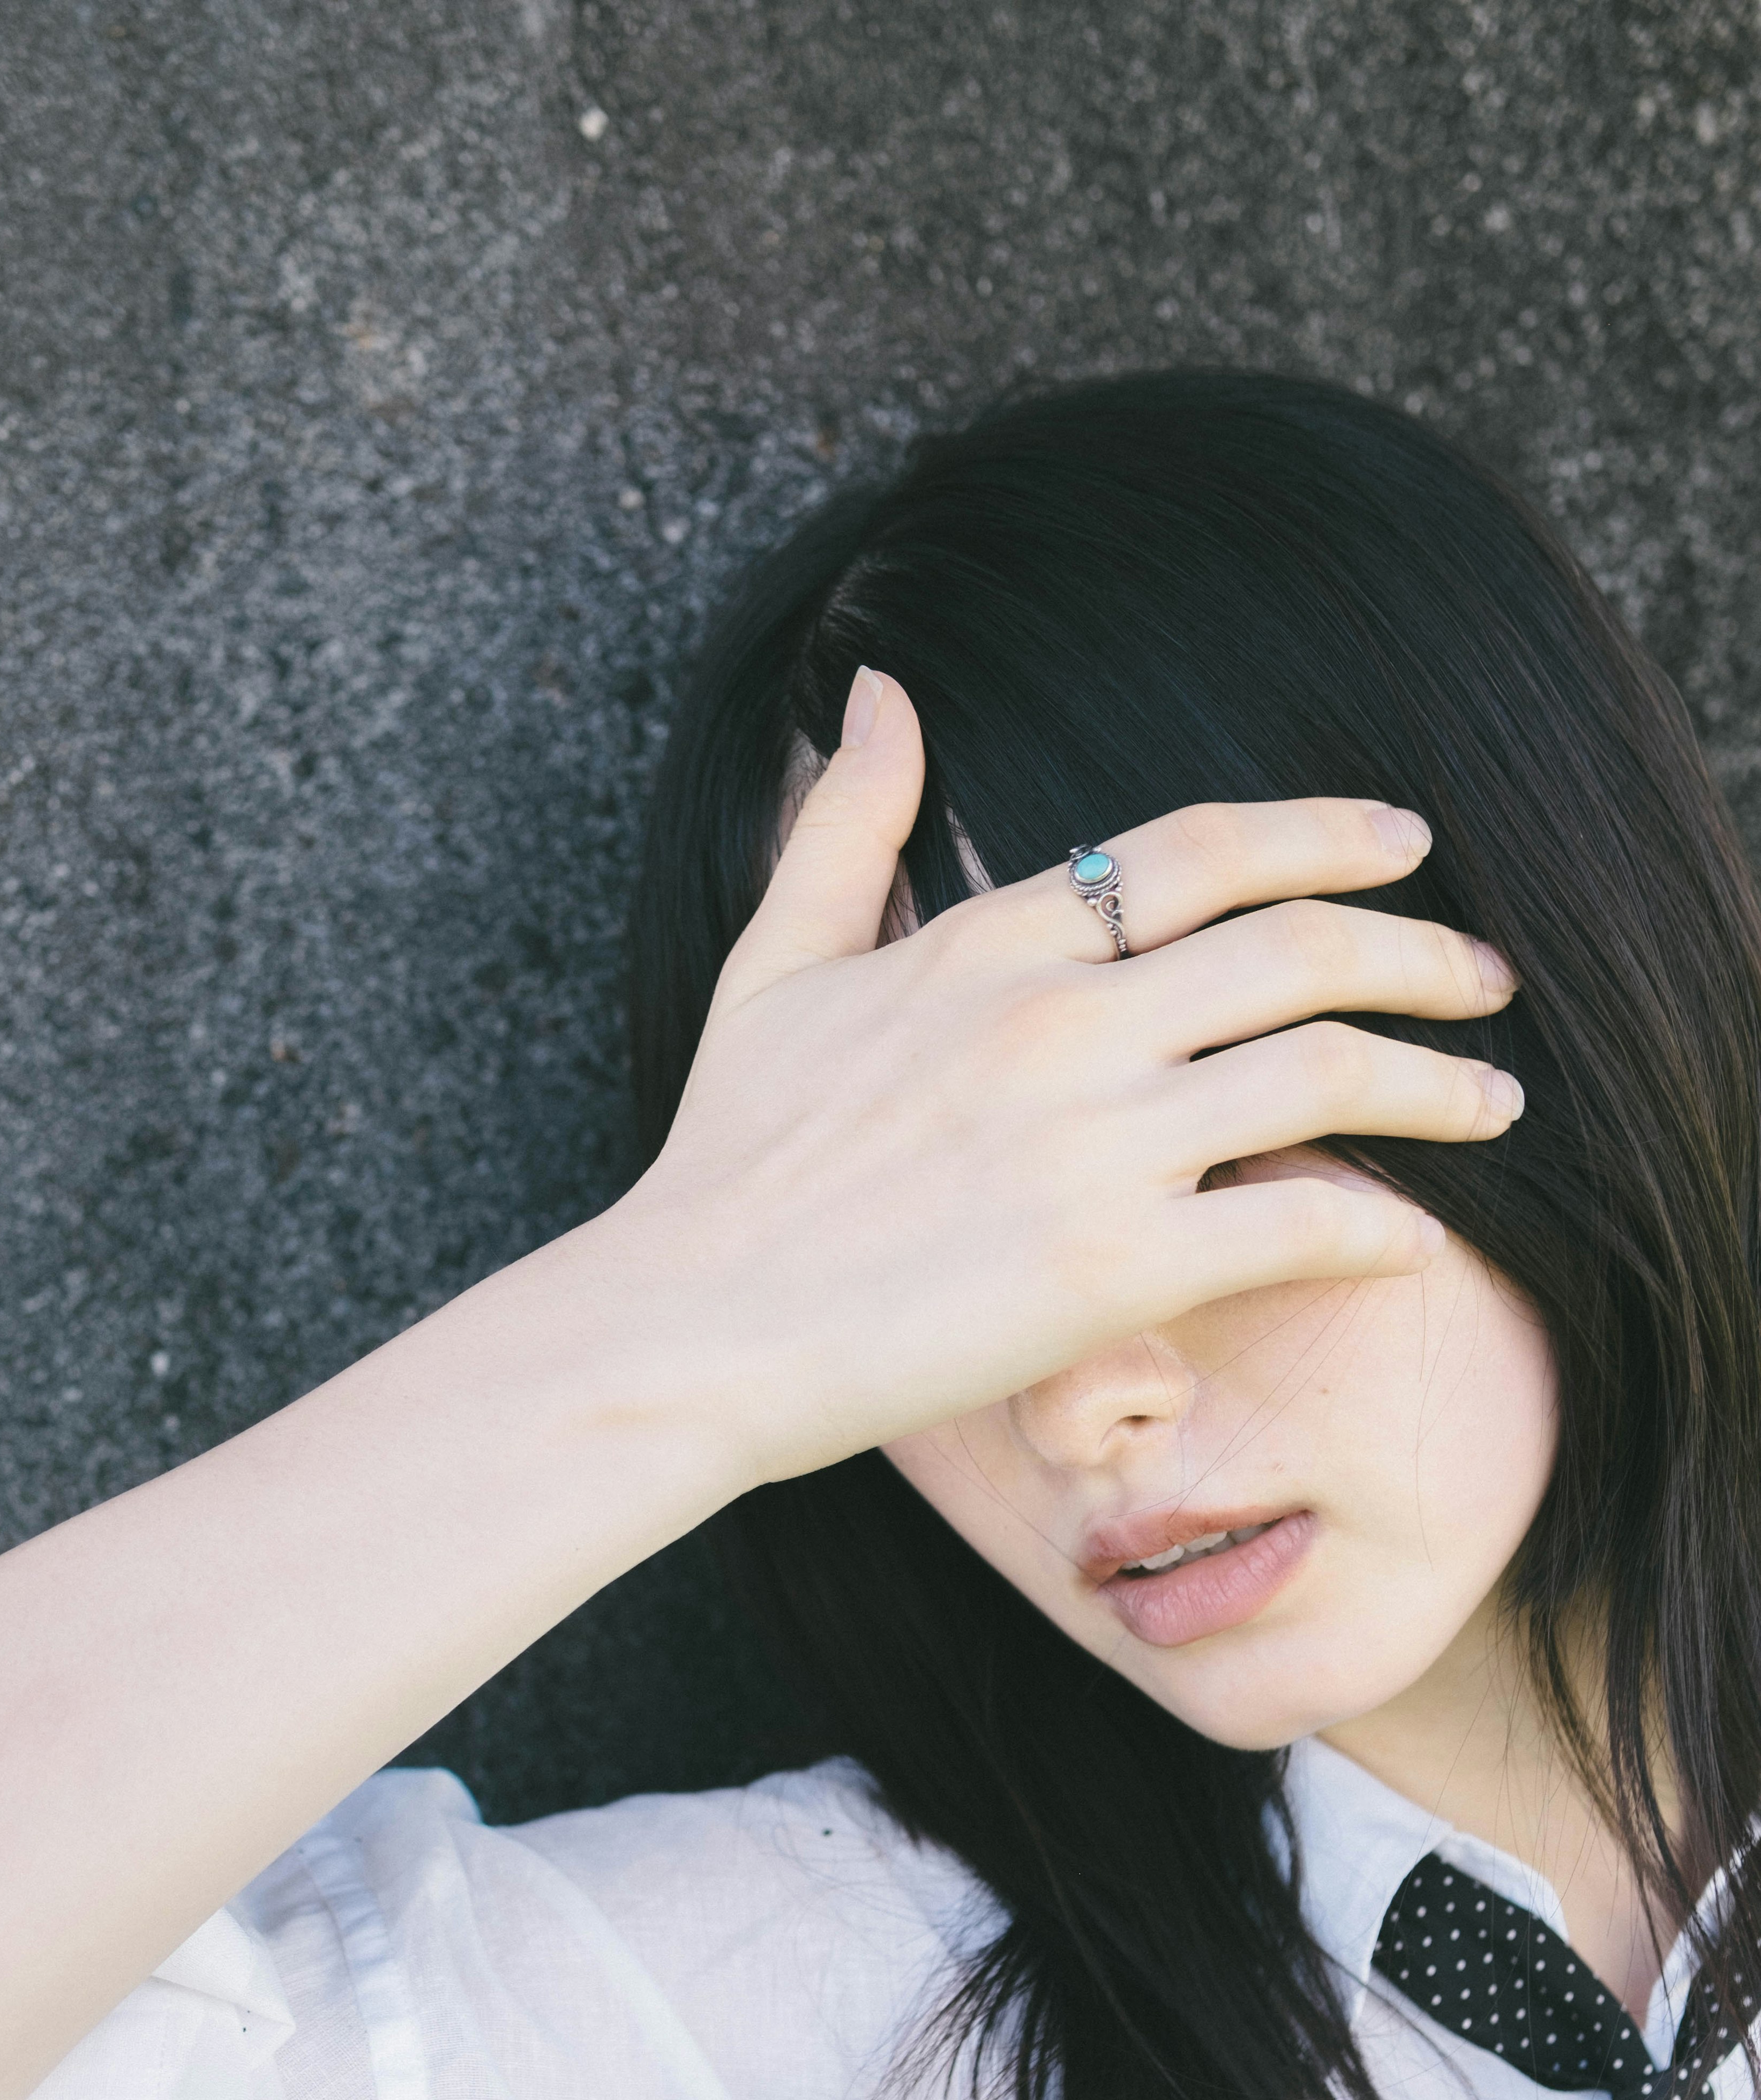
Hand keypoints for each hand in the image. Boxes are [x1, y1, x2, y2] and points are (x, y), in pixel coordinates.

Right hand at [615, 668, 1519, 1487]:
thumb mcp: (776, 966)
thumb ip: (846, 825)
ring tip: (1495, 1103)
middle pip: (1296, 947)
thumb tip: (878, 688)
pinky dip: (1378, 1229)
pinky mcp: (1112, 1268)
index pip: (1199, 850)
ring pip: (1326, 1076)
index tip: (1405, 843)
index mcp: (989, 945)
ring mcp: (1092, 1144)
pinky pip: (1298, 1224)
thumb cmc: (726, 1160)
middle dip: (1423, 952)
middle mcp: (1058, 1023)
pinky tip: (1412, 1239)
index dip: (1324, 834)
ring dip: (1439, 1086)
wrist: (689, 1326)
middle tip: (1488, 977)